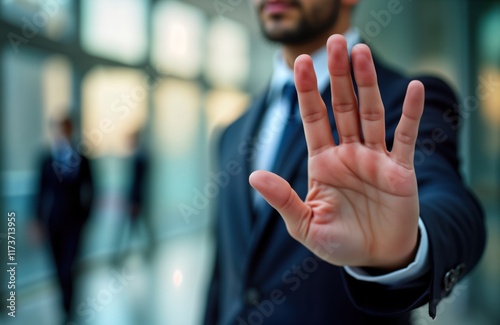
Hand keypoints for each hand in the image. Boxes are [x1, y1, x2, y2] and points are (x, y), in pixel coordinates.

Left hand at [249, 35, 424, 269]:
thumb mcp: (305, 225)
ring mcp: (374, 158)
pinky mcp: (399, 169)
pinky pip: (405, 136)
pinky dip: (410, 113)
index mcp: (323, 162)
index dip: (306, 91)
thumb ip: (283, 199)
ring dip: (367, 83)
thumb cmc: (338, 242)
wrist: (376, 258)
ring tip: (362, 53)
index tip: (298, 62)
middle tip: (334, 42)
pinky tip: (413, 88)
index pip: (313, 118)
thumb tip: (254, 176)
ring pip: (370, 112)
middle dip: (336, 75)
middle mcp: (348, 153)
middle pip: (341, 106)